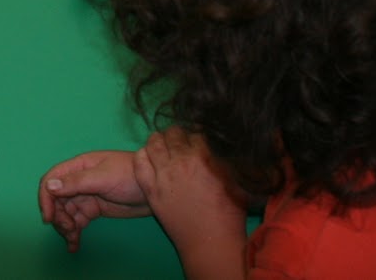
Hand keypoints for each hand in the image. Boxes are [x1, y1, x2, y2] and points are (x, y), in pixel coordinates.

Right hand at [38, 150, 150, 253]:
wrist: (155, 188)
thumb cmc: (131, 175)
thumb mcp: (103, 177)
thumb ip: (76, 182)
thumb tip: (50, 186)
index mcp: (78, 166)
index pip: (52, 180)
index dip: (46, 198)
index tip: (49, 217)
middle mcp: (79, 181)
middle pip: (57, 199)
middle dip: (58, 216)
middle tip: (68, 230)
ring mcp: (86, 195)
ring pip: (66, 212)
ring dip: (65, 227)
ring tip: (73, 240)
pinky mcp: (94, 209)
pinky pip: (78, 221)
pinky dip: (74, 233)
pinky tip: (74, 245)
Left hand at [133, 128, 247, 277]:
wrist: (210, 242)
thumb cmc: (229, 215)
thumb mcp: (236, 181)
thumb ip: (226, 161)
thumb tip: (224, 146)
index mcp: (204, 157)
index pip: (196, 133)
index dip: (197, 134)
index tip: (197, 139)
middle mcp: (181, 162)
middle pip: (173, 133)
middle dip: (178, 134)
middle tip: (181, 141)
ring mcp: (163, 175)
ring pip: (154, 143)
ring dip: (159, 140)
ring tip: (163, 144)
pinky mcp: (151, 190)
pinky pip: (139, 163)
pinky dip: (142, 155)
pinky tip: (148, 157)